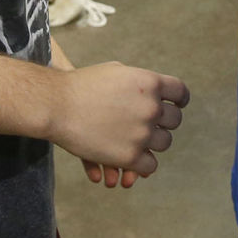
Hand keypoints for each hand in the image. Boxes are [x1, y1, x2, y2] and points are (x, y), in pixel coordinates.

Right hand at [49, 62, 188, 179]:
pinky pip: (150, 165)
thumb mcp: (116, 72)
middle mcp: (151, 107)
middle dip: (164, 123)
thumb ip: (138, 82)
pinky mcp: (131, 156)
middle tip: (153, 126)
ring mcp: (142, 133)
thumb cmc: (82, 86)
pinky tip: (132, 159)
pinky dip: (143, 164)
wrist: (56, 105)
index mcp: (150, 82)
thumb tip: (154, 93)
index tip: (176, 106)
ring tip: (138, 141)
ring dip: (153, 143)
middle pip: (175, 121)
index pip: (180, 93)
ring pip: (164, 143)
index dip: (179, 101)